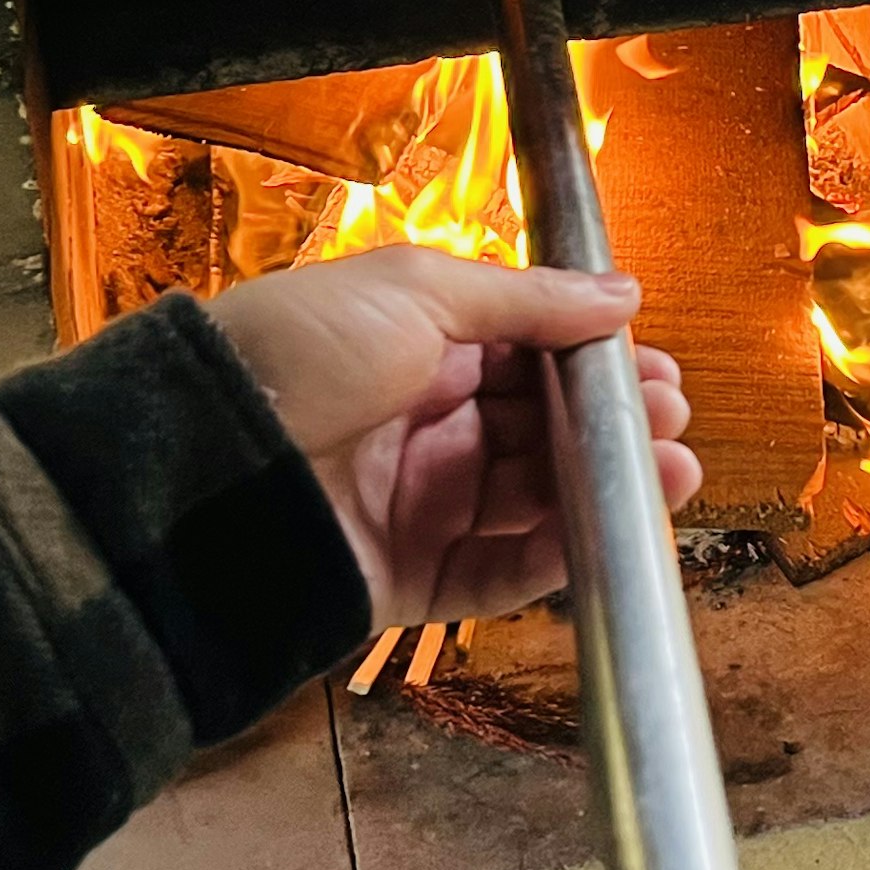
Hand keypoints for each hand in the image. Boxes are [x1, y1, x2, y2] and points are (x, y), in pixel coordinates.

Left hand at [204, 245, 699, 626]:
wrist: (197, 466)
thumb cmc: (295, 354)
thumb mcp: (413, 291)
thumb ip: (525, 300)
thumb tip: (620, 295)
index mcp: (417, 344)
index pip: (528, 355)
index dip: (593, 363)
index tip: (654, 367)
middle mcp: (423, 424)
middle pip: (540, 429)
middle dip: (613, 425)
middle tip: (671, 420)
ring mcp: (419, 503)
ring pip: (535, 502)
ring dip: (606, 488)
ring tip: (673, 472)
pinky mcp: (410, 578)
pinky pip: (499, 574)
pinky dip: (559, 557)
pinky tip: (611, 532)